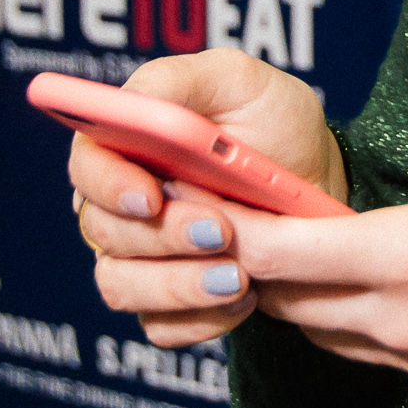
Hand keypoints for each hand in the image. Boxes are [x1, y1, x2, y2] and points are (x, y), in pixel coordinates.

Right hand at [71, 51, 344, 347]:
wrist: (321, 185)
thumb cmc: (275, 125)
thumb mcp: (238, 80)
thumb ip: (179, 82)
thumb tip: (132, 103)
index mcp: (125, 143)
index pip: (86, 166)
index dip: (108, 185)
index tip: (151, 197)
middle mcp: (121, 203)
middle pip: (104, 232)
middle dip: (166, 236)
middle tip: (224, 230)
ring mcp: (139, 257)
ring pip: (121, 287)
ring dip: (179, 285)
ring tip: (240, 274)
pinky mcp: (166, 304)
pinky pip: (159, 327)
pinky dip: (203, 317)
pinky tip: (245, 295)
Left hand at [206, 139, 407, 407]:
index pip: (288, 252)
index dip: (232, 232)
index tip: (195, 210)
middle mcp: (406, 320)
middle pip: (288, 303)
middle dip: (248, 268)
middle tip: (222, 229)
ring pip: (326, 334)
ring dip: (295, 300)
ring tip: (277, 260)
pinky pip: (375, 352)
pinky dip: (348, 322)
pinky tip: (356, 291)